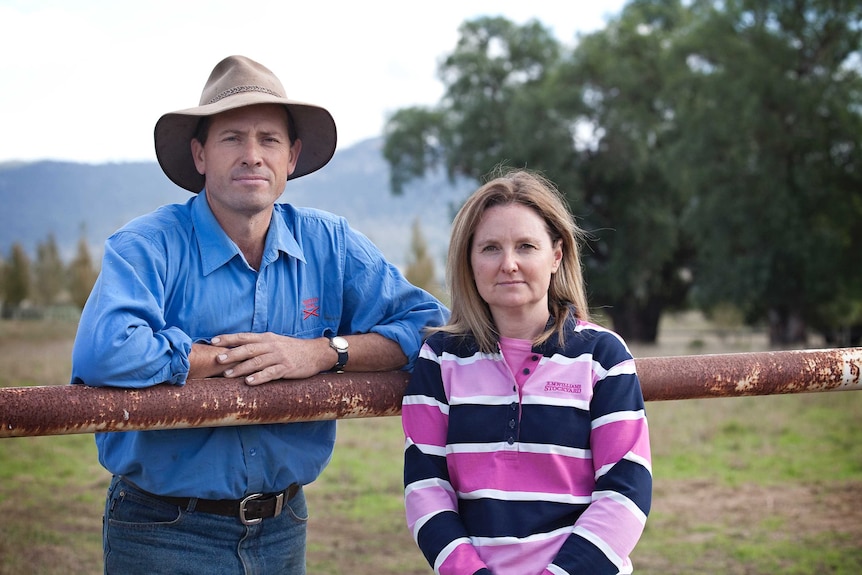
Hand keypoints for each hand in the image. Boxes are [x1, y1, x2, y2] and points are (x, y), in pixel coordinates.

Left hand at [210, 332, 330, 384]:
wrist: (316, 353)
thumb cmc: (293, 349)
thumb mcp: (276, 341)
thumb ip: (259, 344)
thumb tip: (238, 348)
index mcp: (267, 338)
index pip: (244, 336)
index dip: (228, 338)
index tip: (213, 341)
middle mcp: (271, 346)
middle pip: (248, 349)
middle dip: (231, 354)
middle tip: (217, 360)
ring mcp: (279, 357)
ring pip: (257, 362)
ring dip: (241, 368)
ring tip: (227, 375)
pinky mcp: (287, 368)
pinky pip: (270, 373)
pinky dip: (259, 377)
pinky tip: (249, 382)